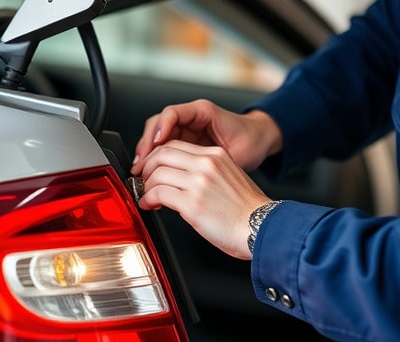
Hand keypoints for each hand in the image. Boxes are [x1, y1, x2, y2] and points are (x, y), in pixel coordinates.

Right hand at [131, 99, 282, 174]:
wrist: (258, 143)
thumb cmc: (250, 142)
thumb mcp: (232, 149)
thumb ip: (210, 158)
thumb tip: (190, 170)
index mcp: (201, 111)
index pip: (171, 114)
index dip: (161, 129)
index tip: (158, 144)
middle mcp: (190, 118)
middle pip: (157, 125)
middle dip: (146, 144)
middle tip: (141, 164)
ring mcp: (185, 129)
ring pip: (156, 136)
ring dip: (147, 153)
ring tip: (141, 170)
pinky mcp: (184, 141)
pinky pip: (163, 147)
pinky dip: (155, 159)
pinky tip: (151, 173)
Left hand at [136, 140, 271, 259]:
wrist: (262, 228)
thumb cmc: (247, 211)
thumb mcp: (228, 178)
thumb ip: (205, 173)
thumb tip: (180, 179)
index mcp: (216, 155)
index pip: (176, 145)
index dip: (157, 156)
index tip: (152, 168)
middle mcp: (206, 164)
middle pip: (162, 153)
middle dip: (147, 167)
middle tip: (143, 180)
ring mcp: (199, 182)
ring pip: (157, 172)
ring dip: (146, 185)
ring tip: (147, 195)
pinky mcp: (192, 202)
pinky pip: (158, 193)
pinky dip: (148, 198)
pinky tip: (149, 205)